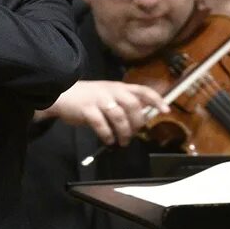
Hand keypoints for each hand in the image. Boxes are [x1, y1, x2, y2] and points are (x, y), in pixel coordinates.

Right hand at [44, 80, 165, 146]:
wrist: (63, 94)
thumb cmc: (89, 97)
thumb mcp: (109, 95)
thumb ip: (124, 104)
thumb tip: (141, 118)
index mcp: (120, 87)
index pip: (142, 90)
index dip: (156, 100)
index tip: (166, 110)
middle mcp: (112, 91)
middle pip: (132, 105)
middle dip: (137, 122)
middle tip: (134, 133)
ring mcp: (99, 99)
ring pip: (118, 116)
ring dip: (123, 132)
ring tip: (122, 141)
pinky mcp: (87, 109)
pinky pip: (101, 124)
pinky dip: (107, 134)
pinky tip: (108, 139)